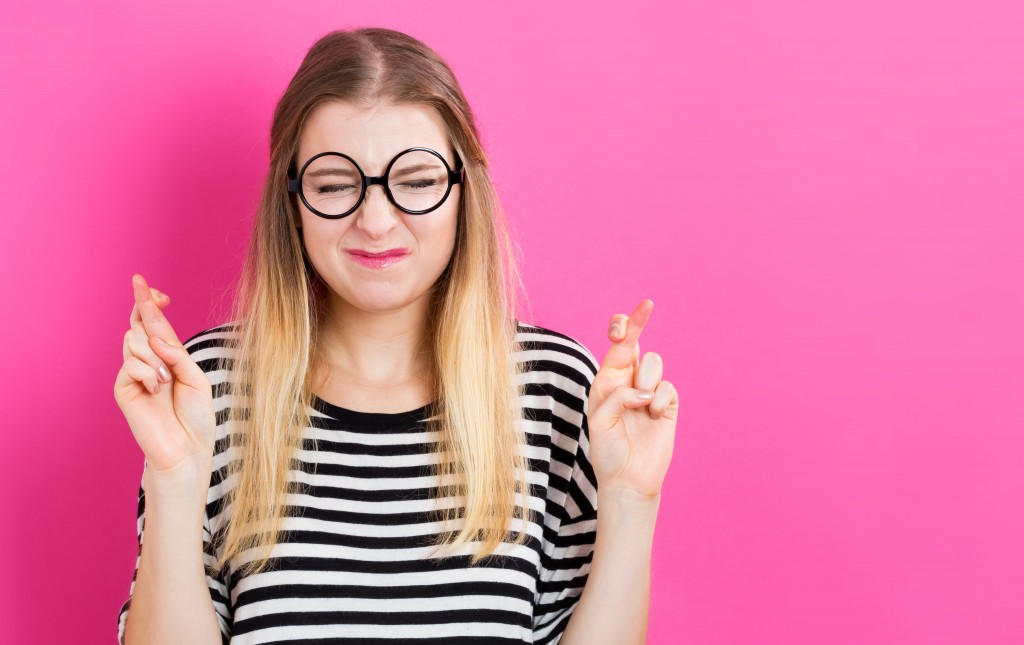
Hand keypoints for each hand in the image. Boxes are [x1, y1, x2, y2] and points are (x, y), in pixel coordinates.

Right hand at [113, 274, 216, 477]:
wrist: (186, 448)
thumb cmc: (195, 417)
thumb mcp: (196, 378)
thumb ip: (177, 355)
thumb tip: (155, 337)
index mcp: (167, 356)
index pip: (152, 322)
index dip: (149, 302)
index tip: (151, 287)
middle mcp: (148, 361)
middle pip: (139, 325)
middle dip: (149, 316)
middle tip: (163, 319)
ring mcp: (134, 374)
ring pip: (133, 340)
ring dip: (154, 356)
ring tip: (166, 381)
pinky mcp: (124, 388)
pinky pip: (130, 364)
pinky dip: (148, 373)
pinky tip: (156, 390)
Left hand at [586, 299, 678, 501]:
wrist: (627, 479)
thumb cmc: (607, 450)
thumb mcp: (599, 420)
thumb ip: (617, 397)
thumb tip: (645, 390)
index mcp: (607, 381)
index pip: (616, 346)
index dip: (624, 326)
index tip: (632, 314)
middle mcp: (628, 381)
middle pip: (636, 343)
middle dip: (638, 323)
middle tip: (646, 304)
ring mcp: (649, 392)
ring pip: (653, 363)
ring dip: (644, 381)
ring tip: (639, 408)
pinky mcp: (668, 405)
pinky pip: (667, 388)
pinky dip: (658, 402)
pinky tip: (653, 418)